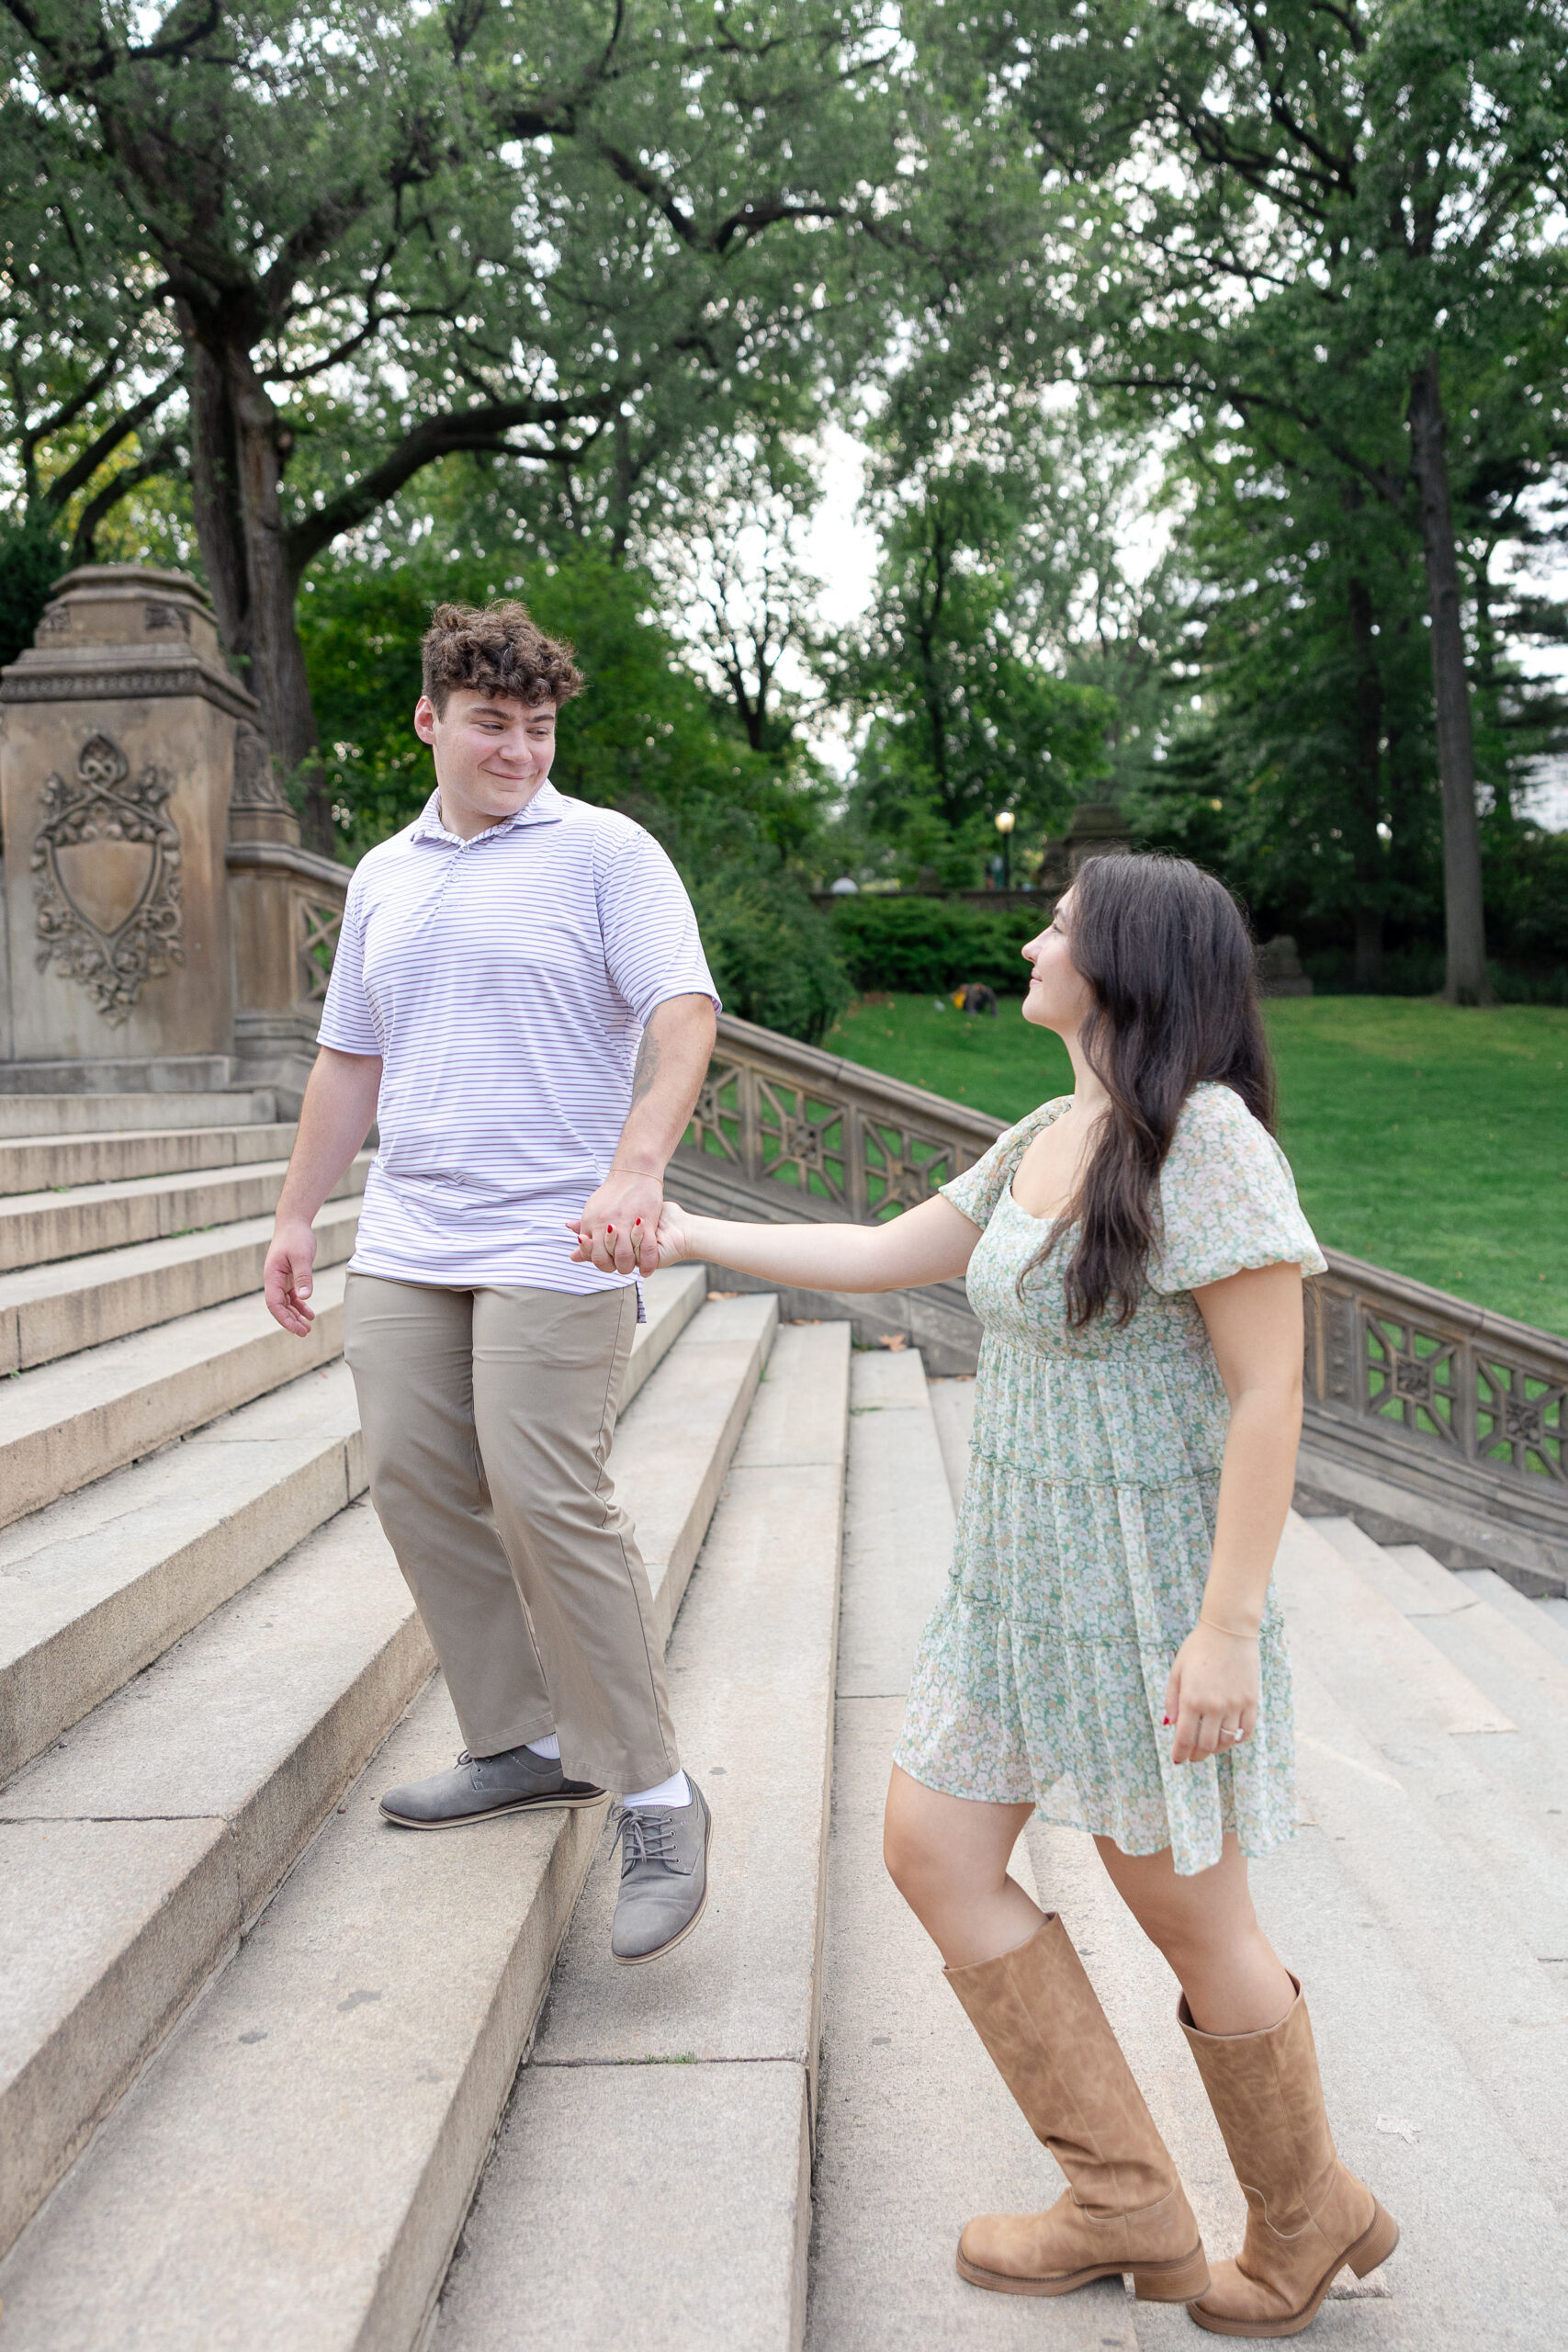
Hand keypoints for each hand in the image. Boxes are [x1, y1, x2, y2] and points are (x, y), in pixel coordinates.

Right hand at [264, 1219, 317, 1335]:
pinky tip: (309, 1314)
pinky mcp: (289, 1277)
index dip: (283, 1318)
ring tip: (307, 1328)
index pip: (274, 1303)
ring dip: (295, 1316)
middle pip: (279, 1307)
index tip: (296, 1328)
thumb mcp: (302, 1257)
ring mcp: (281, 1279)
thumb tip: (305, 1298)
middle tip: (304, 1333)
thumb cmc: (296, 1237)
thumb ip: (303, 1277)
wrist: (294, 1223)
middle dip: (290, 1321)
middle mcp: (274, 1280)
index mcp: (272, 1277)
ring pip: (286, 1303)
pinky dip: (300, 1305)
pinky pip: (292, 1296)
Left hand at [574, 1170, 664, 1275]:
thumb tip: (573, 1257)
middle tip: (623, 1266)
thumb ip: (584, 1236)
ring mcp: (625, 1224)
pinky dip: (647, 1264)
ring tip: (635, 1267)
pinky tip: (647, 1270)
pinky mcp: (646, 1222)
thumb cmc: (613, 1193)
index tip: (610, 1262)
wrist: (634, 1173)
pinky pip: (646, 1250)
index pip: (591, 1254)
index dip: (601, 1262)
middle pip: (606, 1259)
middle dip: (615, 1267)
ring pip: (625, 1257)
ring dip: (631, 1267)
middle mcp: (605, 1225)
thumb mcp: (593, 1212)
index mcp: (591, 1223)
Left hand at [1163, 1622, 1259, 1766]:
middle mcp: (1214, 1706)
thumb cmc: (1199, 1648)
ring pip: (1227, 1741)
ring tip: (1209, 1746)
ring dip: (1216, 1749)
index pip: (1185, 1739)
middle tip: (1193, 1756)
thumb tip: (1171, 1724)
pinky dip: (1237, 1739)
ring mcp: (1235, 1705)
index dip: (1180, 1753)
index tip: (1178, 1760)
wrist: (1229, 1630)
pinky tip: (1230, 1737)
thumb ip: (1172, 1699)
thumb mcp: (1177, 1670)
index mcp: (1192, 1699)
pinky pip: (1246, 1731)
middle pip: (1206, 1745)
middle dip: (1197, 1755)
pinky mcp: (1251, 1701)